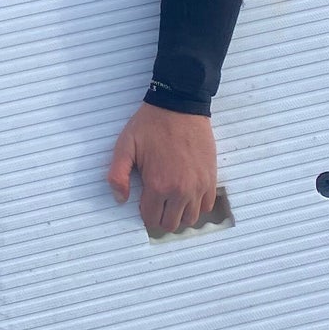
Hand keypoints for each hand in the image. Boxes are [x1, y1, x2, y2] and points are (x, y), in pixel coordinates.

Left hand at [107, 102, 217, 235]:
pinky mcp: (211, 178)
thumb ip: (117, 175)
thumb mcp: (125, 146)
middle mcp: (181, 191)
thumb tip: (120, 199)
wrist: (179, 106)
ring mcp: (198, 186)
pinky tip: (186, 193)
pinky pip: (207, 206)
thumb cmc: (151, 124)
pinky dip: (196, 205)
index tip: (143, 200)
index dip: (144, 213)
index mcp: (158, 185)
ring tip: (171, 198)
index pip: (151, 219)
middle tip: (156, 200)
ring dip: (179, 214)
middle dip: (161, 216)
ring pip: (190, 219)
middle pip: (171, 224)